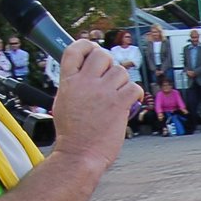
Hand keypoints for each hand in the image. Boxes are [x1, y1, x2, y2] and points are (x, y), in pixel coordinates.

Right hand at [52, 40, 140, 171]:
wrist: (79, 154)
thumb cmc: (72, 134)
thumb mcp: (63, 101)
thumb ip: (74, 85)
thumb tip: (85, 74)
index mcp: (68, 81)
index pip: (75, 49)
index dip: (87, 46)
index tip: (93, 51)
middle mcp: (85, 82)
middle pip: (102, 54)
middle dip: (109, 63)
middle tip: (109, 77)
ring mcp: (102, 92)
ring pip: (121, 71)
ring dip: (122, 82)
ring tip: (117, 96)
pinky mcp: (118, 104)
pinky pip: (134, 87)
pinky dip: (136, 94)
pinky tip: (130, 102)